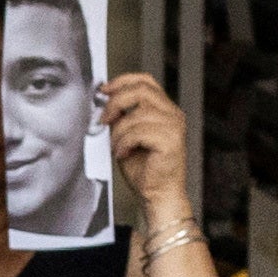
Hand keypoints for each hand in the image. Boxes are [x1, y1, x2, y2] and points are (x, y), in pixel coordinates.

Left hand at [104, 72, 191, 219]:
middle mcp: (173, 114)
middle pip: (141, 91)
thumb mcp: (126, 136)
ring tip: (116, 147)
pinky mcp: (171, 140)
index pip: (146, 81)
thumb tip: (103, 104)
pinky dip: (124, 143)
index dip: (122, 81)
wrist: (157, 195)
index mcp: (164, 109)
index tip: (103, 90)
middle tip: (103, 121)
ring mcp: (175, 126)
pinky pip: (139, 132)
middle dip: (115, 103)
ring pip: (138, 114)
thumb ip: (120, 118)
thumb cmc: (144, 170)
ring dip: (119, 131)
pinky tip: (123, 154)